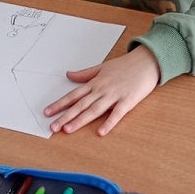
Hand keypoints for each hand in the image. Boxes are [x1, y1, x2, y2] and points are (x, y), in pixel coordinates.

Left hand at [44, 48, 160, 135]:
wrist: (147, 61)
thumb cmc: (126, 65)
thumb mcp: (102, 67)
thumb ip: (85, 74)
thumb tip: (68, 74)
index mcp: (95, 82)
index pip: (74, 95)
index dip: (60, 104)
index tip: (48, 112)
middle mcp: (102, 89)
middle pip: (81, 105)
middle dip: (65, 116)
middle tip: (53, 127)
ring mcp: (115, 95)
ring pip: (95, 110)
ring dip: (81, 120)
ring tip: (68, 129)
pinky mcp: (128, 101)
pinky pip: (117, 114)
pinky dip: (109, 123)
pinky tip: (101, 132)